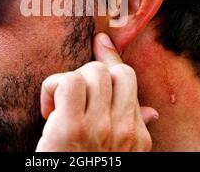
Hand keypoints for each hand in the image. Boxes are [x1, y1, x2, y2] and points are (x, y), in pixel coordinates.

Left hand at [36, 33, 157, 151]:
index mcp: (138, 135)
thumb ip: (134, 129)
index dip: (111, 56)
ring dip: (69, 83)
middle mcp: (125, 131)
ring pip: (92, 71)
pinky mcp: (71, 127)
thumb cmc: (90, 166)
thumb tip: (152, 112)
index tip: (101, 41)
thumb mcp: (119, 153)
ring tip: (59, 107)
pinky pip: (68, 82)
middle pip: (111, 71)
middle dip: (87, 76)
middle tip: (72, 99)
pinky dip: (51, 90)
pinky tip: (48, 112)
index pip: (128, 79)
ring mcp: (100, 128)